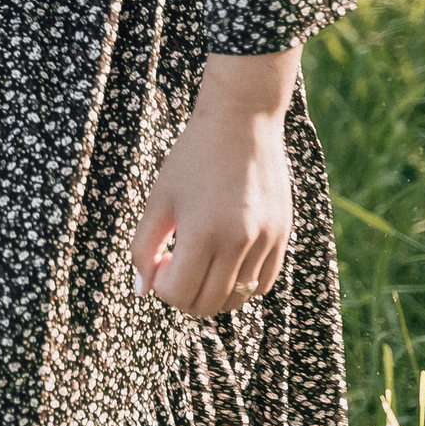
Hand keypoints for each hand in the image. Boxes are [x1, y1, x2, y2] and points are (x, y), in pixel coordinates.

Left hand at [130, 50, 301, 317]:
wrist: (242, 122)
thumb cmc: (192, 158)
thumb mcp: (159, 200)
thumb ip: (143, 248)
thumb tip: (141, 292)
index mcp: (203, 232)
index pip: (179, 294)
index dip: (161, 288)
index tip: (159, 262)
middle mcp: (239, 241)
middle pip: (208, 304)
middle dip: (184, 296)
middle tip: (175, 267)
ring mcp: (266, 240)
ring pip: (238, 298)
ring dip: (213, 292)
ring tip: (200, 261)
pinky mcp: (283, 234)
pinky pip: (264, 283)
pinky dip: (242, 284)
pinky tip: (226, 260)